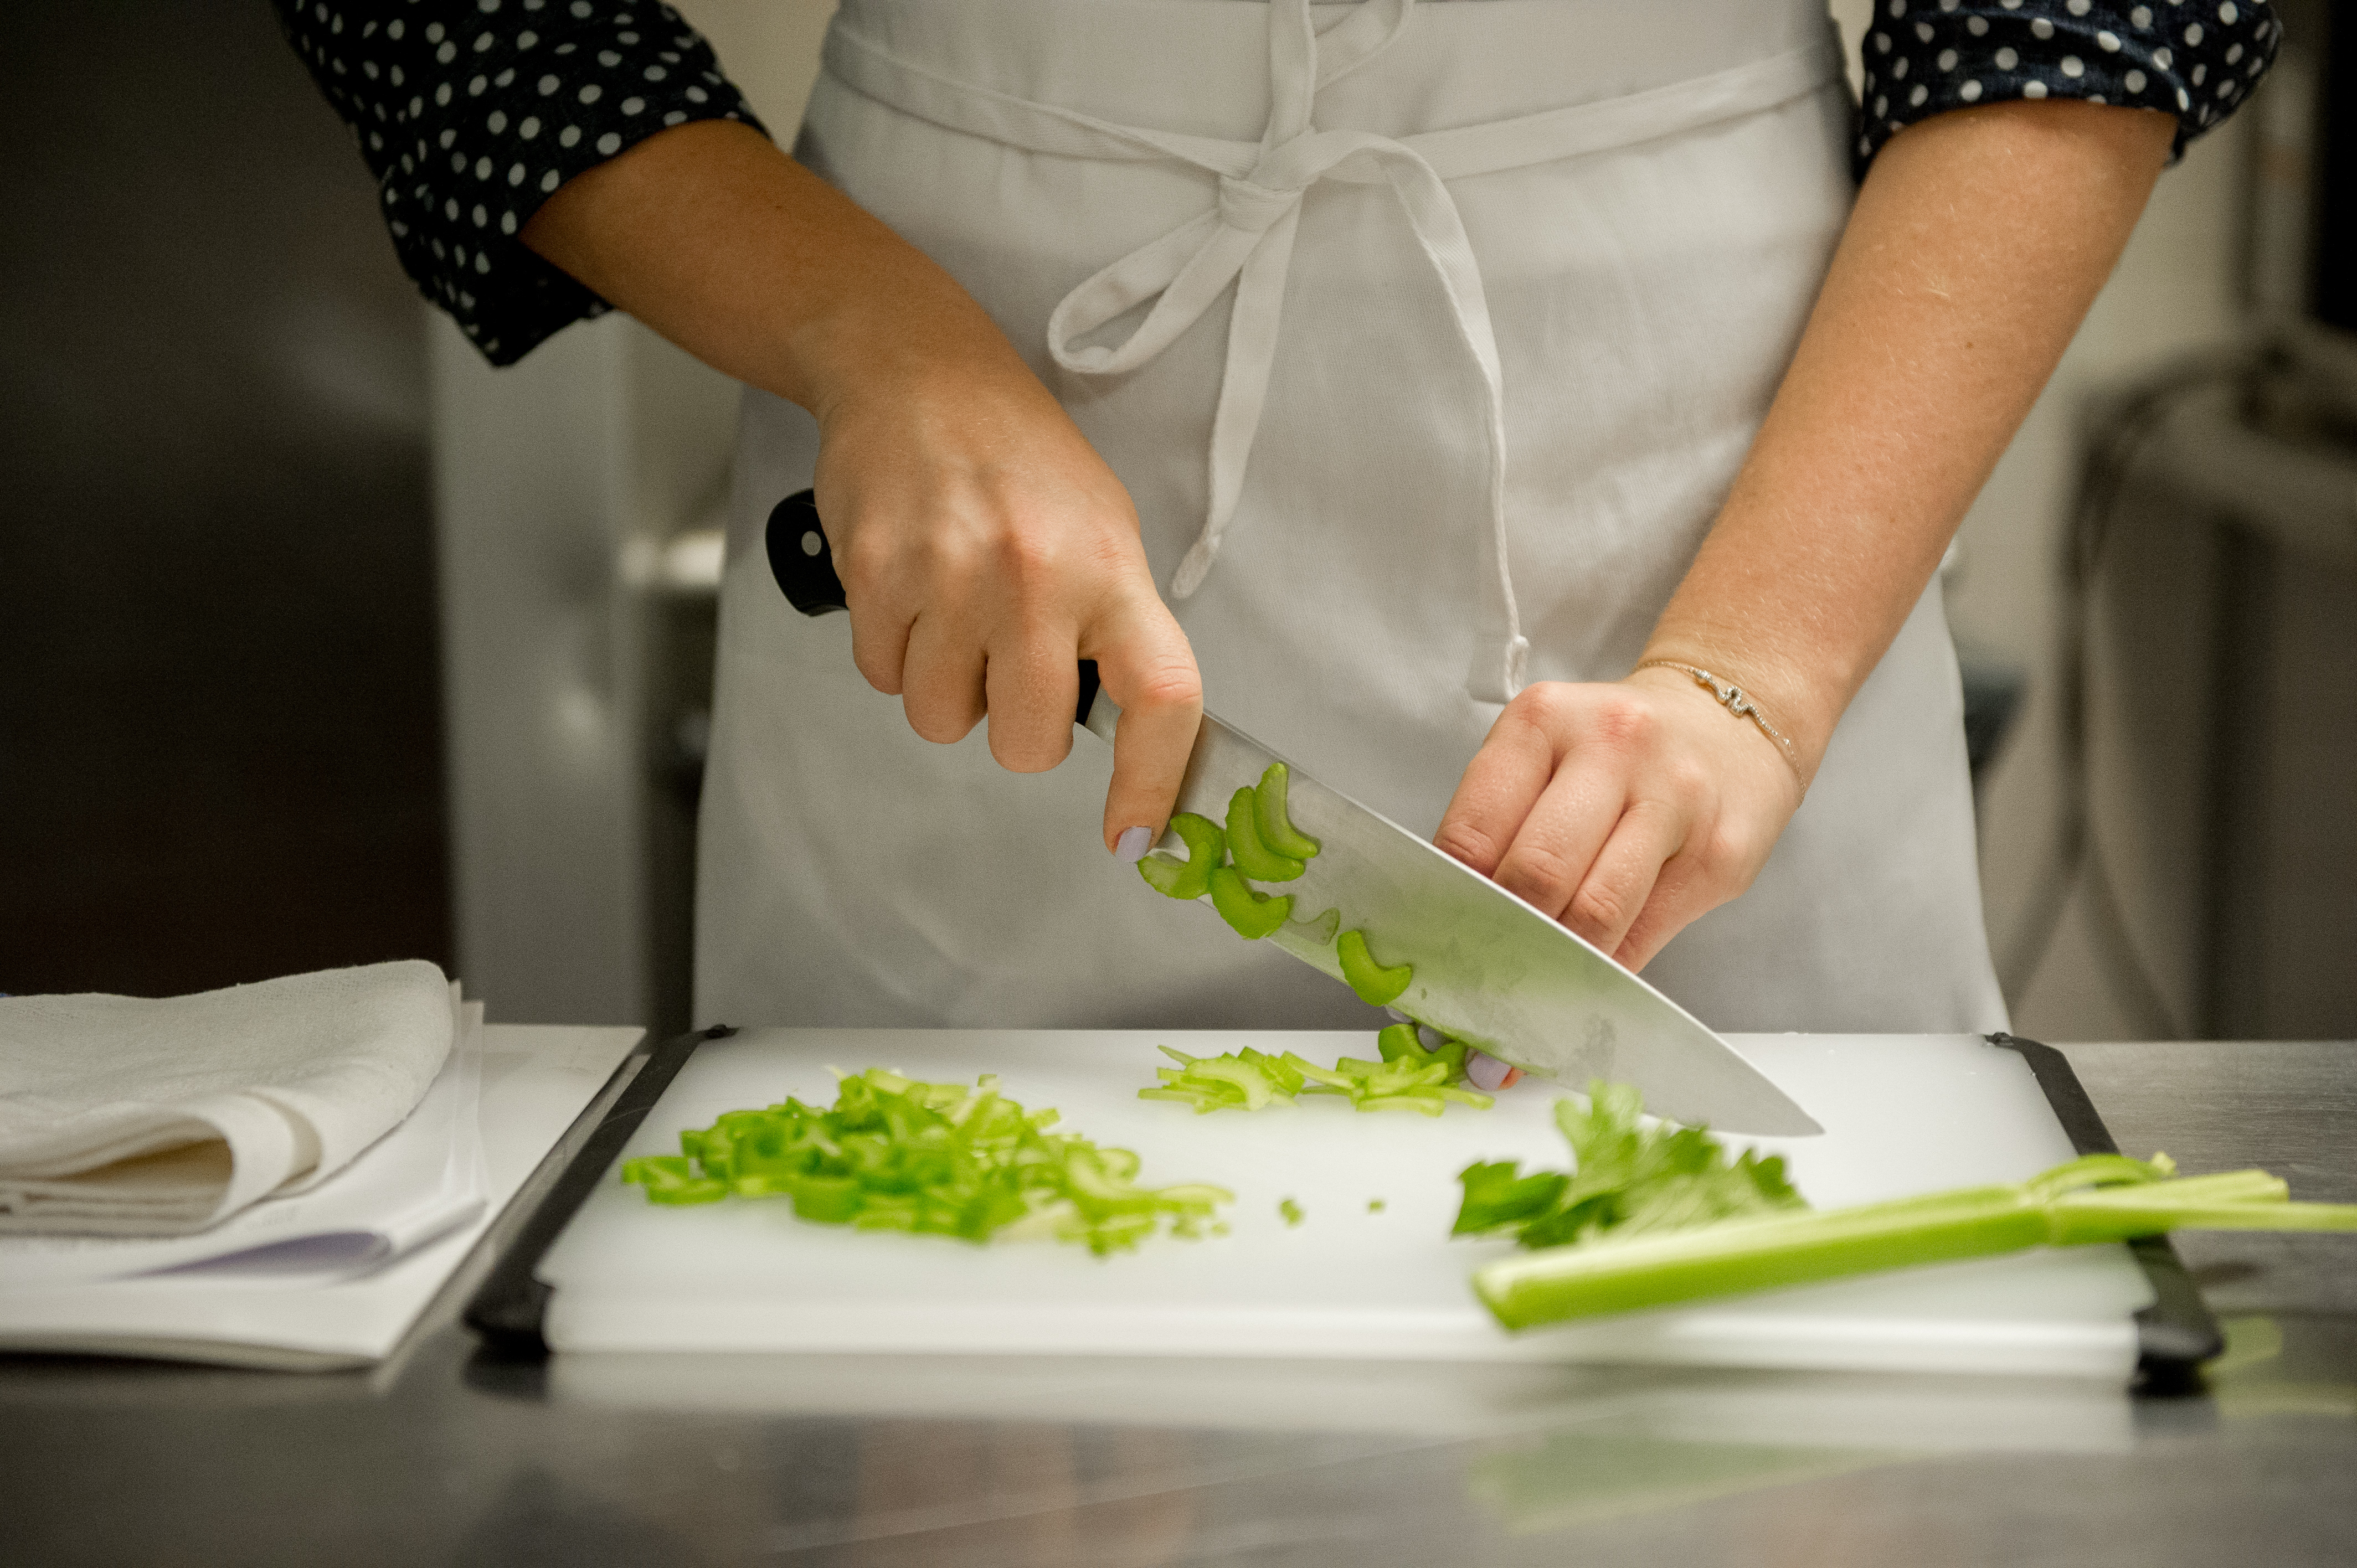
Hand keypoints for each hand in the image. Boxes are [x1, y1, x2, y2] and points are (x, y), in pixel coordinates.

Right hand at [813, 361, 1202, 854]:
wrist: (918, 373)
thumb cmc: (1019, 458)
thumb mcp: (1102, 530)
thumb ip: (1113, 631)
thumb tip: (1131, 737)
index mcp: (1109, 570)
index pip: (1159, 697)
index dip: (1152, 782)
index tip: (1136, 834)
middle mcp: (1035, 577)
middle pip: (1026, 743)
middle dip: (1016, 726)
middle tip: (1010, 663)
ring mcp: (949, 577)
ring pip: (942, 720)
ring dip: (948, 688)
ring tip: (956, 611)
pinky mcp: (875, 574)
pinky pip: (882, 677)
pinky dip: (895, 652)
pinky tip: (913, 590)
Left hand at [1433, 668, 1805, 969]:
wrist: (1729, 721)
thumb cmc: (1616, 751)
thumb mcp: (1545, 754)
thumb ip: (1499, 825)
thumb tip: (1451, 925)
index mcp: (1543, 722)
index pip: (1474, 832)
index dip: (1448, 905)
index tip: (1433, 950)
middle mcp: (1612, 749)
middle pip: (1536, 874)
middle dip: (1500, 942)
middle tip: (1474, 988)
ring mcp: (1674, 799)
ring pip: (1595, 912)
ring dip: (1551, 970)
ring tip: (1520, 1005)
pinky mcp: (1718, 854)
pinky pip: (1644, 935)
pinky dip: (1602, 976)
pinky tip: (1576, 995)